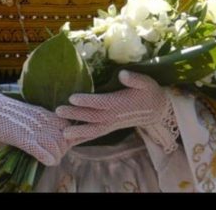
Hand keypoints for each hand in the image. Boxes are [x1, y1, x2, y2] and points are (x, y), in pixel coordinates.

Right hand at [0, 95, 69, 165]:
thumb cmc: (10, 113)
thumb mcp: (32, 114)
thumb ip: (45, 122)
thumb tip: (55, 134)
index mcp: (45, 114)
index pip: (67, 126)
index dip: (69, 138)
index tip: (64, 145)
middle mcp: (43, 121)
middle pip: (63, 139)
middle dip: (62, 150)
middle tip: (56, 156)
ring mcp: (33, 130)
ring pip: (55, 146)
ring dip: (56, 157)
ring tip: (52, 161)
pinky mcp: (22, 138)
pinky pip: (40, 150)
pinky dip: (46, 158)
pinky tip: (48, 162)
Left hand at [55, 70, 177, 151]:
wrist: (157, 110)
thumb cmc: (149, 92)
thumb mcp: (146, 82)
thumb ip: (134, 79)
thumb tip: (123, 74)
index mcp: (120, 103)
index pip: (100, 102)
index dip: (86, 100)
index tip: (72, 97)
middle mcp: (114, 116)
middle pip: (92, 116)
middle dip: (75, 115)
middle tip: (58, 111)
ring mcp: (112, 123)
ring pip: (93, 129)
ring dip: (78, 131)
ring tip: (62, 133)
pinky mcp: (111, 127)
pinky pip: (96, 134)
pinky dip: (84, 138)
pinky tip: (72, 141)